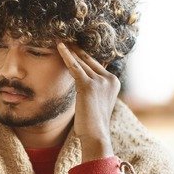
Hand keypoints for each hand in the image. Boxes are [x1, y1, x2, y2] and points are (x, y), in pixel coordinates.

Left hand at [57, 42, 118, 161]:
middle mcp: (109, 79)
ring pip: (81, 62)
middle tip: (66, 38)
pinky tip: (59, 46)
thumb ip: (94, 88)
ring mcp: (100, 81)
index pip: (96, 64)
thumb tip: (81, 80)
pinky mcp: (89, 85)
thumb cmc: (93, 122)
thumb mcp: (97, 101)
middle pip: (89, 60)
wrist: (96, 135)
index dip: (83, 55)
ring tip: (60, 40)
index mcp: (114, 81)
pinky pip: (75, 67)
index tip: (74, 46)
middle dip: (77, 50)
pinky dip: (66, 56)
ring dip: (70, 50)